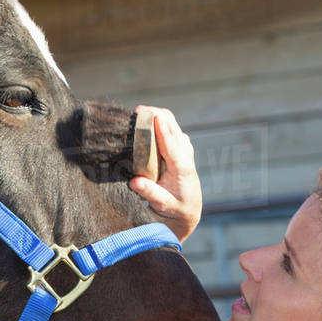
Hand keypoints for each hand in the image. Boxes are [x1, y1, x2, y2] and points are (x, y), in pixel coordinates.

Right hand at [130, 106, 202, 241]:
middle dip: (153, 114)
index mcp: (182, 166)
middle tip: (132, 114)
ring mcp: (183, 144)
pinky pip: (167, 124)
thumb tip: (134, 181)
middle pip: (170, 123)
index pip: (172, 143)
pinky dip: (154, 120)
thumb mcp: (163, 204)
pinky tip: (141, 125)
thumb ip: (150, 193)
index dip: (162, 129)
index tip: (151, 117)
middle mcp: (185, 152)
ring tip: (133, 118)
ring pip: (169, 120)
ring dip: (152, 115)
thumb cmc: (175, 206)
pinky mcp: (179, 142)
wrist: (189, 205)